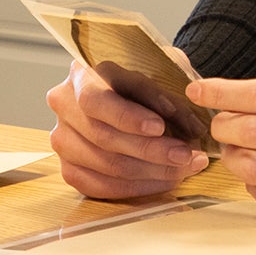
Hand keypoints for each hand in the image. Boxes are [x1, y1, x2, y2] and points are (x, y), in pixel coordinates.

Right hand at [47, 59, 208, 198]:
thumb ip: (171, 88)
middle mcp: (64, 107)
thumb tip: (192, 124)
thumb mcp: (161, 67)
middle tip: (185, 154)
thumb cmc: (148, 78)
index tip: (159, 127)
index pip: (96, 100)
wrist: (134, 93)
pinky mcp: (69, 168)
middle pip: (103, 137)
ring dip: (150, 171)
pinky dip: (138, 187)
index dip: (127, 117)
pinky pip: (101, 186)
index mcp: (82, 75)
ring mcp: (63, 140)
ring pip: (105, 165)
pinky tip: (166, 180)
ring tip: (184, 167)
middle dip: (150, 149)